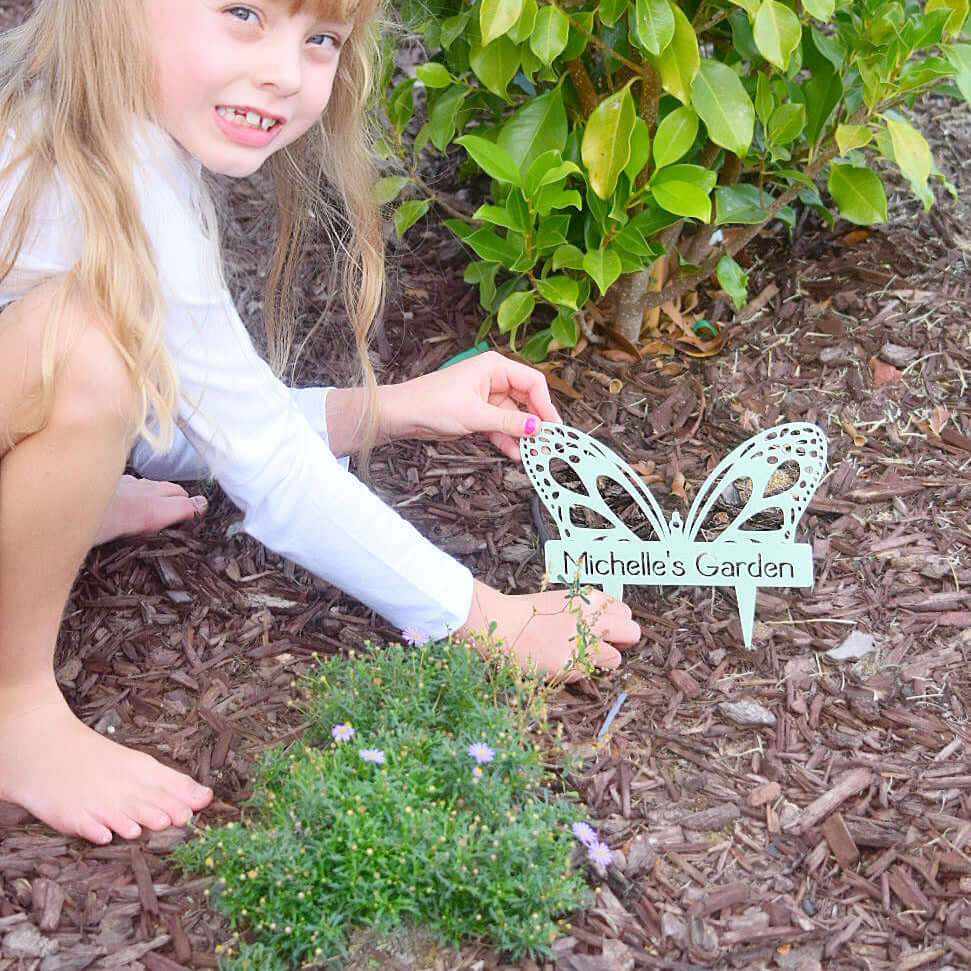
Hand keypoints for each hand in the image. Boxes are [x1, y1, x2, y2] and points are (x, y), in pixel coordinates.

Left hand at [381, 351, 561, 459]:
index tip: (552, 426)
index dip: (545, 404)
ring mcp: (486, 397)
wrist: (403, 415)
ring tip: (531, 453)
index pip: (532, 382)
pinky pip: (500, 426)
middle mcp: (493, 379)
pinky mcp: (478, 414)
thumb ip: (509, 421)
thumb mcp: (476, 414)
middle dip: (535, 422)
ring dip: (521, 435)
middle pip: (526, 400)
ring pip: (513, 416)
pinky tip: (514, 453)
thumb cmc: (431, 403)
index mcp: (494, 367)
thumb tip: (536, 427)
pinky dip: (507, 439)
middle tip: (546, 442)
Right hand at [456, 579, 639, 680]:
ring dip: (602, 660)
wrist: (502, 624)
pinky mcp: (572, 664)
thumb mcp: (562, 600)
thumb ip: (587, 610)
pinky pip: (589, 673)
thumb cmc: (527, 612)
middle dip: (623, 641)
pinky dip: (579, 671)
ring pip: (615, 658)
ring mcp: (584, 642)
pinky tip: (561, 662)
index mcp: (589, 598)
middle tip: (605, 646)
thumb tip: (608, 625)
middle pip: (632, 632)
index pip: (625, 612)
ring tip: (580, 657)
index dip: (618, 623)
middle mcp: (592, 618)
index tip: (607, 630)